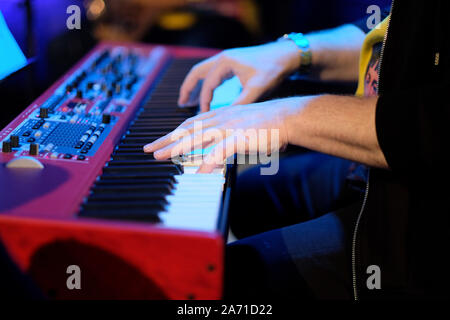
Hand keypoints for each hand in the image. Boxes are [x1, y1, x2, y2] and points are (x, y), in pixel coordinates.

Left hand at [144, 98, 300, 172]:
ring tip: (161, 157)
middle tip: (149, 149)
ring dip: (177, 148)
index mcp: (220, 114)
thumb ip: (224, 134)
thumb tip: (214, 147)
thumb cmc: (266, 123)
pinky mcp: (241, 138)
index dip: (172, 132)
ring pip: (197, 138)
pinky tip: (197, 174)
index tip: (159, 140)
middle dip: (166, 140)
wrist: (287, 116)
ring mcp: (229, 127)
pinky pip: (220, 152)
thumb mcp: (240, 123)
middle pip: (187, 129)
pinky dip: (207, 163)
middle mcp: (221, 118)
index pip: (190, 123)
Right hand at [178, 41, 300, 111]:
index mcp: (225, 62)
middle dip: (188, 89)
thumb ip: (240, 104)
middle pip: (197, 73)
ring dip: (196, 86)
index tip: (202, 116)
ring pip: (204, 73)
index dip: (203, 101)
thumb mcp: (256, 89)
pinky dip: (207, 84)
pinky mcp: (234, 63)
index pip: (207, 84)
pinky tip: (208, 95)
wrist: (287, 55)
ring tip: (188, 101)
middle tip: (181, 104)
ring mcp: (228, 60)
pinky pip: (213, 74)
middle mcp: (223, 59)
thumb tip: (226, 120)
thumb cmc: (273, 69)